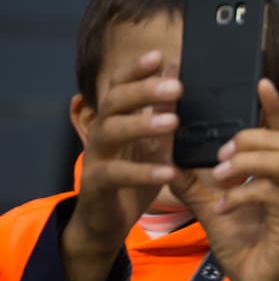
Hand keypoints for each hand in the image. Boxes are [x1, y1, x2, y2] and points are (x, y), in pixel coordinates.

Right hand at [62, 51, 179, 280]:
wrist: (106, 223)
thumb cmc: (133, 180)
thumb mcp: (153, 147)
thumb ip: (164, 119)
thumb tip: (179, 83)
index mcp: (115, 120)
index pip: (121, 86)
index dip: (136, 70)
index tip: (160, 57)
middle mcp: (101, 133)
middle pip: (115, 101)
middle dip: (145, 90)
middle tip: (177, 87)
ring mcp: (95, 157)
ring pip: (111, 131)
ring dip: (142, 124)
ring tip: (172, 122)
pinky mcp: (95, 185)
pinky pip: (116, 174)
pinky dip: (142, 172)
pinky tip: (166, 171)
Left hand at [171, 79, 278, 280]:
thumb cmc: (244, 245)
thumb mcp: (211, 206)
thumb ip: (194, 182)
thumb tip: (168, 158)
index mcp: (277, 173)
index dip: (271, 106)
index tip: (259, 82)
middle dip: (246, 140)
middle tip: (219, 158)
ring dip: (244, 162)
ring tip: (221, 176)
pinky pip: (269, 192)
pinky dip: (241, 194)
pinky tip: (224, 206)